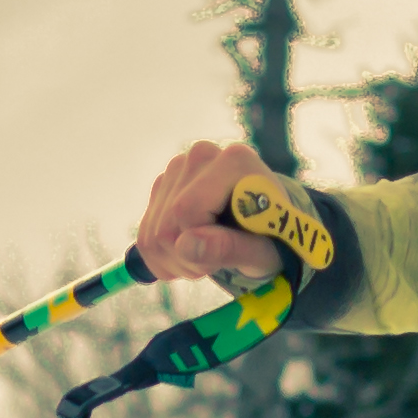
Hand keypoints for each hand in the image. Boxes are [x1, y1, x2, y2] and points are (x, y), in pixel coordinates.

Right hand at [137, 140, 287, 285]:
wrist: (266, 227)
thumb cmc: (272, 239)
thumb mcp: (263, 253)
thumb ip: (230, 249)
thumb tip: (185, 247)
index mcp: (234, 162)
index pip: (186, 211)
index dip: (200, 246)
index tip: (227, 257)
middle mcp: (201, 156)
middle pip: (166, 225)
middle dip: (188, 258)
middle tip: (219, 262)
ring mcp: (178, 168)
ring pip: (151, 235)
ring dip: (178, 261)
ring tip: (210, 255)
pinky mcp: (163, 185)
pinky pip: (145, 234)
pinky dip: (166, 256)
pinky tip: (193, 250)